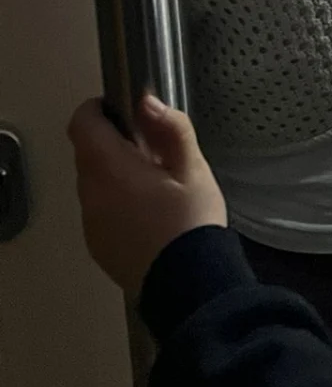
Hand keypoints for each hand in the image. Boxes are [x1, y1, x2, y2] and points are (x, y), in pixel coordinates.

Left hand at [68, 95, 226, 298]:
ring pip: (92, 183)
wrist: (188, 283)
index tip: (122, 108)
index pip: (82, 124)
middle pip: (87, 153)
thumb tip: (146, 102)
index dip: (97, 109)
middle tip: (151, 147)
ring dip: (112, 173)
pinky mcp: (97, 245)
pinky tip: (147, 212)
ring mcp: (90, 224)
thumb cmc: (192, 220)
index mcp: (111, 169)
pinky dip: (114, 201)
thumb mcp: (194, 167)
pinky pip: (97, 210)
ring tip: (153, 182)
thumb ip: (171, 128)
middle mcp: (91, 195)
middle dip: (111, 142)